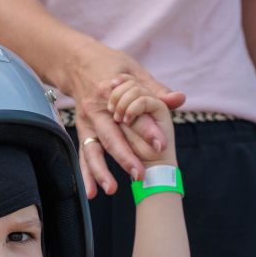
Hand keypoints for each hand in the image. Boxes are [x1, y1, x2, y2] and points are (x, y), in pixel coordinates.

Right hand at [67, 37, 184, 195]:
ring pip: (93, 151)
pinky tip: (91, 193)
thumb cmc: (110, 65)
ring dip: (101, 172)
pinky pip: (83, 156)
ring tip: (112, 189)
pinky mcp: (82, 133)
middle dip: (125, 157)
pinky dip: (86, 175)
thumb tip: (178, 99)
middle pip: (111, 137)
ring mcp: (86, 123)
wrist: (76, 63)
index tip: (161, 144)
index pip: (132, 114)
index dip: (146, 129)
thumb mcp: (133, 70)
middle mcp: (95, 110)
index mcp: (109, 92)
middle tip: (140, 173)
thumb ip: (155, 89)